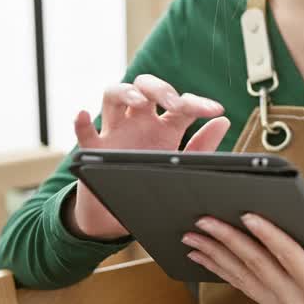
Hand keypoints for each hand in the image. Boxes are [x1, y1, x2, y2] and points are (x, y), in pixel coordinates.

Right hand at [68, 74, 231, 239]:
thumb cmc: (151, 183)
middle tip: (173, 103)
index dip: (198, 103)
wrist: (119, 217)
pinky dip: (80, 123)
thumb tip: (223, 121)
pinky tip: (83, 115)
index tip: (215, 111)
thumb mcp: (179, 165)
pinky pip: (83, 132)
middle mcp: (140, 122)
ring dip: (125, 92)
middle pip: (145, 86)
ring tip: (138, 100)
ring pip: (113, 95)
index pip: (181, 104)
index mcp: (165, 126)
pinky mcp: (92, 150)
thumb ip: (202, 146)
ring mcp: (115, 131)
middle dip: (160, 88)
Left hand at [182, 206, 303, 303]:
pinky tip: (209, 258)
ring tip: (194, 238)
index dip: (266, 233)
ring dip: (217, 256)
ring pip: (244, 279)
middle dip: (227, 240)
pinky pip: (247, 289)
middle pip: (256, 266)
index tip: (247, 214)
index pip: (286, 256)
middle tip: (205, 221)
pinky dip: (225, 272)